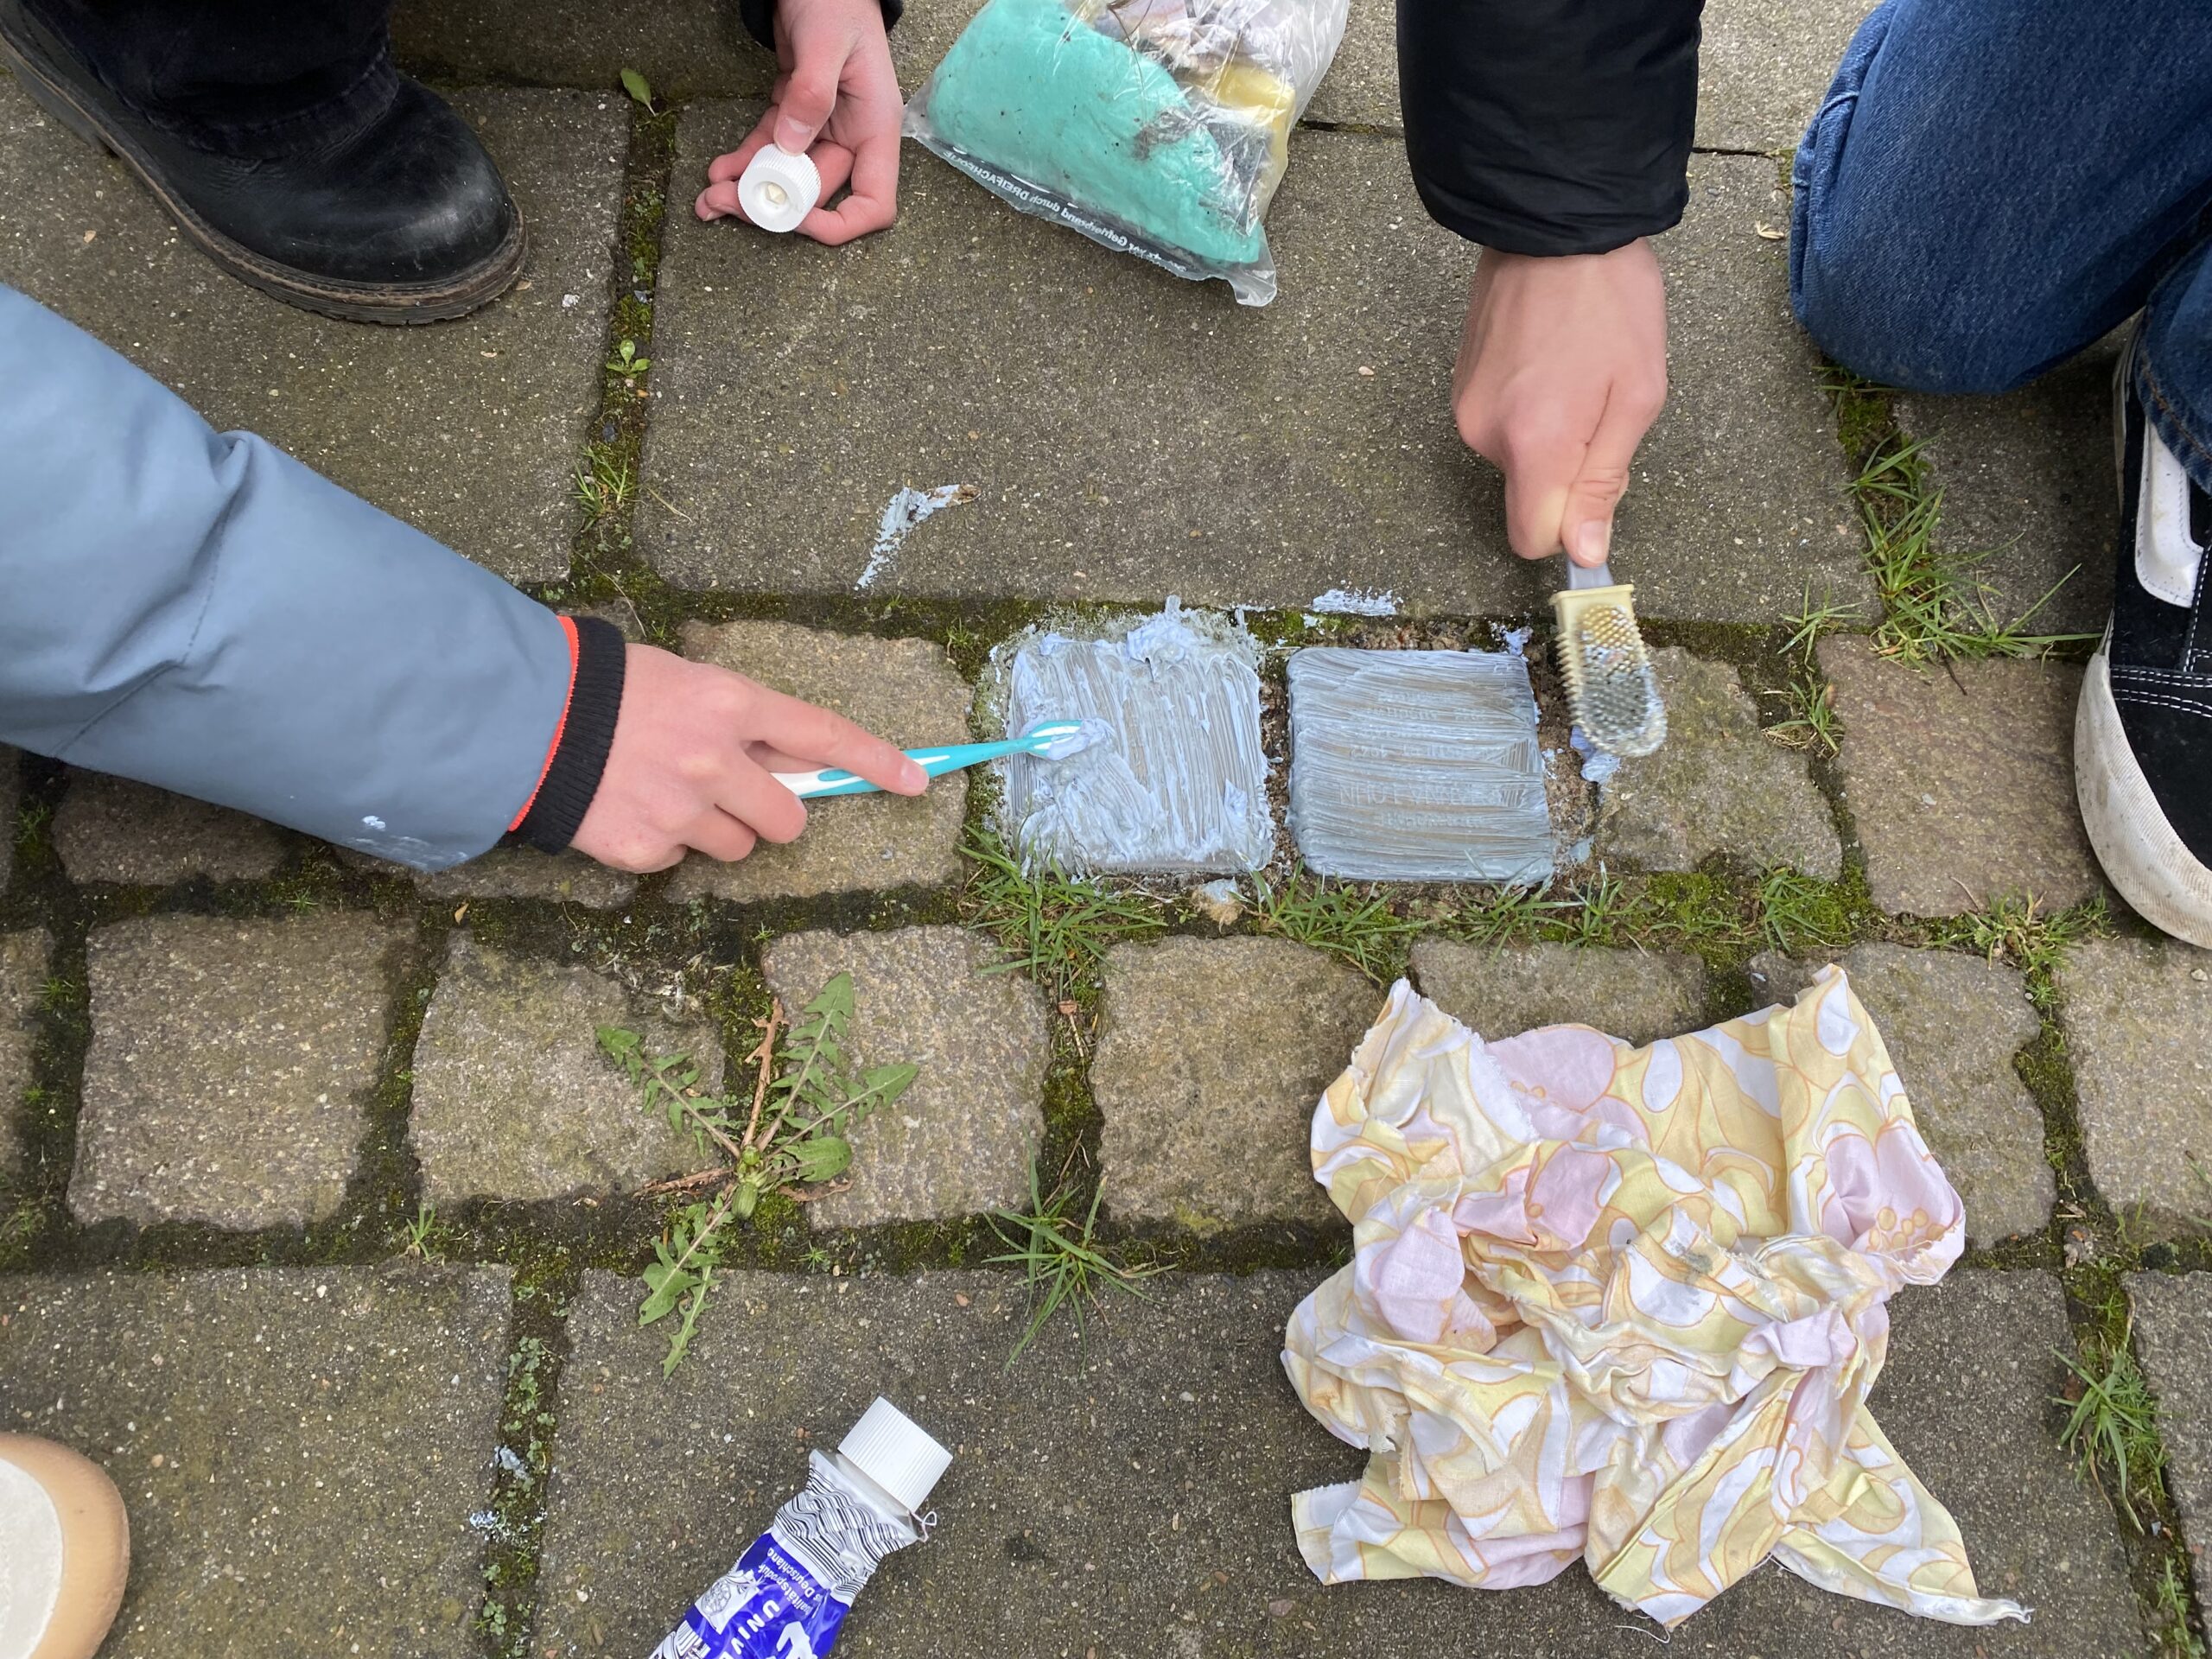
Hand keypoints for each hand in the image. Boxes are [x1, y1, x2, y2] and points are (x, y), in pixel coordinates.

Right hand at [570, 644, 925, 871]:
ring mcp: (680, 810)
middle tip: (738, 798)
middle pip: (789, 819)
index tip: (918, 781)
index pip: (824, 734)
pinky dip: (665, 843)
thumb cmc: (606, 690)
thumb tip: (795, 762)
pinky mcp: (645, 848)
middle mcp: (714, 760)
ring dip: (717, 830)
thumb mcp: (686, 681)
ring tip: (665, 794)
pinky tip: (630, 809)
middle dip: (773, 815)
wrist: (522, 720)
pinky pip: (682, 862)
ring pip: (739, 847)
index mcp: (729, 704)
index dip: (876, 760)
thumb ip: (741, 721)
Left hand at [694, 0, 902, 243]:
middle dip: (772, 206)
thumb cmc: (836, 0)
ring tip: (710, 197)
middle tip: (725, 203)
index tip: (796, 219)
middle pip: (816, 195)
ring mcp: (823, 128)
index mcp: (873, 128)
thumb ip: (812, 93)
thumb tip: (792, 145)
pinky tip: (719, 170)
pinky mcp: (795, 115)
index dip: (838, 224)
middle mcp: (851, 135)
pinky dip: (744, 163)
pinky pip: (769, 151)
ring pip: (788, 178)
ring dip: (749, 191)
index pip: (872, 203)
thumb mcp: (826, 42)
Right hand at [1452, 240, 1667, 567]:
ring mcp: (1465, 408)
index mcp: (1533, 444)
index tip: (1600, 493)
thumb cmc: (1611, 303)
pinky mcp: (1459, 385)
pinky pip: (1500, 425)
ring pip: (1516, 458)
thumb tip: (1585, 553)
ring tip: (1576, 374)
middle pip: (1530, 494)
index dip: (1570, 528)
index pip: (1532, 538)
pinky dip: (1529, 409)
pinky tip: (1550, 361)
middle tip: (1602, 405)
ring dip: (1551, 435)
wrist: (1555, 222)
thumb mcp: (1637, 397)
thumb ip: (1604, 481)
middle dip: (1569, 469)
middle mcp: (1485, 435)